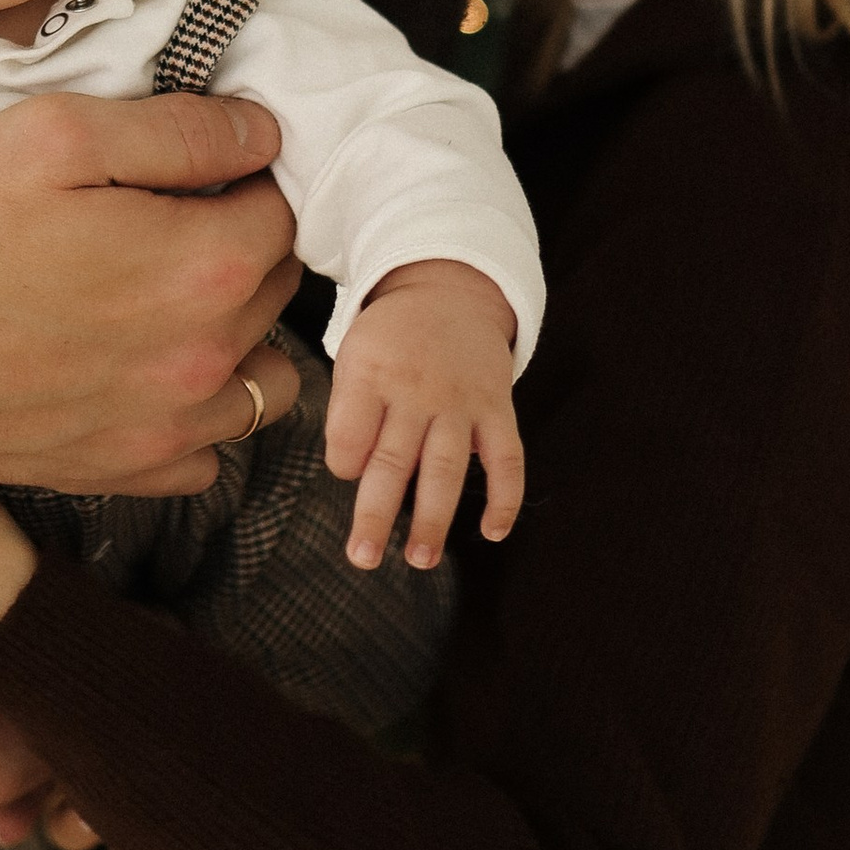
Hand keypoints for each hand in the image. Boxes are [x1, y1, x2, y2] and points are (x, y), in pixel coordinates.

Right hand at [0, 89, 301, 494]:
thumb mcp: (58, 134)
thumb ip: (180, 130)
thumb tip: (263, 136)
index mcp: (201, 266)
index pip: (282, 212)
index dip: (241, 180)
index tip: (191, 173)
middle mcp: (202, 359)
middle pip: (276, 291)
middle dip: (240, 248)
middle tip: (165, 223)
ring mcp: (163, 428)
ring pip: (263, 381)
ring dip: (238, 338)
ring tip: (166, 301)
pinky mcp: (119, 471)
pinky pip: (206, 452)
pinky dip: (191, 414)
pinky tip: (138, 371)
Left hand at [325, 262, 525, 571]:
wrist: (450, 289)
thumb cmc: (391, 338)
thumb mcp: (356, 354)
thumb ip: (352, 412)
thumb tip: (358, 478)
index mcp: (370, 372)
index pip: (348, 436)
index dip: (343, 462)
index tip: (348, 469)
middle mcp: (415, 389)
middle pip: (392, 461)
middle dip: (376, 515)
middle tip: (362, 558)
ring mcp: (460, 400)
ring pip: (446, 468)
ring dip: (433, 518)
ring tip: (419, 559)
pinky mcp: (498, 407)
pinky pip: (506, 457)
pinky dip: (505, 496)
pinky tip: (494, 532)